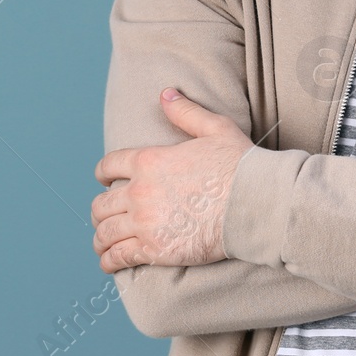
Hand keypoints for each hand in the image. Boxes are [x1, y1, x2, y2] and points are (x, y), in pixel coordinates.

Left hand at [91, 88, 254, 272]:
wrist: (255, 202)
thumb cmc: (240, 165)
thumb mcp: (215, 128)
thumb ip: (186, 112)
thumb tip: (165, 93)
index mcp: (149, 161)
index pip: (108, 166)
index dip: (103, 174)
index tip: (105, 181)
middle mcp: (140, 192)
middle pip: (101, 204)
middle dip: (101, 209)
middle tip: (107, 215)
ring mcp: (145, 222)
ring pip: (104, 233)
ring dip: (101, 237)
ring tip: (104, 243)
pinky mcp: (154, 250)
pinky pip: (117, 257)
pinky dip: (109, 261)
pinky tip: (109, 262)